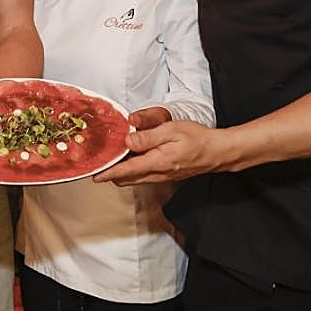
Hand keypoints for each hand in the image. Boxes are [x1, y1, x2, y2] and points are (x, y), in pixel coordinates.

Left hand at [95, 112, 228, 185]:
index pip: (126, 171)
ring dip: (121, 173)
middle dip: (111, 174)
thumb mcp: (170, 131)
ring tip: (111, 160)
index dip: (108, 173)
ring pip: (134, 180)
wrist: (216, 152)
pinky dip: (133, 171)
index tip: (95, 174)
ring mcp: (162, 177)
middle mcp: (158, 174)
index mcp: (157, 162)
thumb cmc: (196, 138)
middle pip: (127, 179)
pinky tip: (131, 159)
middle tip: (99, 164)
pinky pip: (144, 177)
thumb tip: (127, 141)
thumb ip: (147, 137)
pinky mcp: (165, 176)